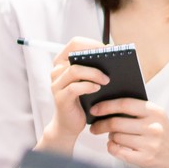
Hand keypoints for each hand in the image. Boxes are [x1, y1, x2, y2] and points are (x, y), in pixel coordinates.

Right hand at [36, 37, 109, 153]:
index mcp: (63, 62)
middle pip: (74, 54)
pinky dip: (88, 86)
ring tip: (107, 79)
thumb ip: (94, 66)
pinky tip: (98, 88)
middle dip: (95, 55)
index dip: (92, 43)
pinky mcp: (60, 98)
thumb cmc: (83, 100)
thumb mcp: (89, 80)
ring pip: (74, 70)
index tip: (108, 49)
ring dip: (94, 73)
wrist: (70, 124)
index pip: (75, 43)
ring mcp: (56, 84)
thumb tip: (112, 52)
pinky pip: (74, 87)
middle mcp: (56, 71)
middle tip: (112, 60)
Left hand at [88, 97, 168, 167]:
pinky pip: (118, 151)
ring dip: (110, 137)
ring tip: (114, 137)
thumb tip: (105, 105)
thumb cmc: (163, 135)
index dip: (106, 106)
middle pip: (116, 122)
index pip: (125, 104)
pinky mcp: (145, 159)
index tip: (94, 109)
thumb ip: (136, 110)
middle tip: (94, 127)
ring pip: (115, 137)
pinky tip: (114, 146)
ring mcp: (150, 144)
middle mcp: (154, 127)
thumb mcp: (156, 118)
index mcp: (155, 112)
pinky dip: (112, 148)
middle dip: (101, 125)